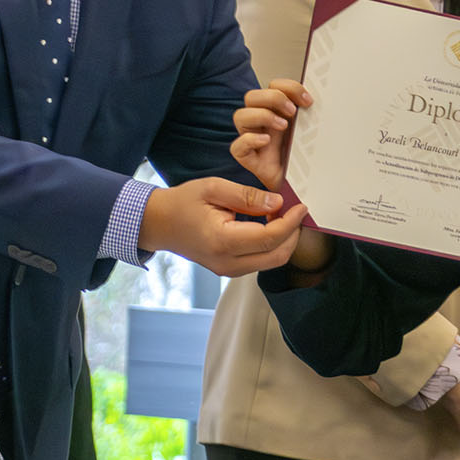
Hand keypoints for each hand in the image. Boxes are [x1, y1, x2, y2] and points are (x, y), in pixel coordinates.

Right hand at [138, 177, 307, 276]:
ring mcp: (228, 270)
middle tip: (295, 211)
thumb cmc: (182, 203)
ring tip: (282, 216)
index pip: (270, 237)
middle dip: (293, 234)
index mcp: (223, 241)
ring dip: (283, 240)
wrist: (159, 223)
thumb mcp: (213, 188)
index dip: (291, 222)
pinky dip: (271, 246)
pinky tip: (268, 225)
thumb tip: (277, 202)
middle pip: (277, 256)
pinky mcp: (229, 270)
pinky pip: (260, 262)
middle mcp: (227, 262)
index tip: (301, 206)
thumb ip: (247, 196)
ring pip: (271, 262)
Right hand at [229, 79, 310, 191]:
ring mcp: (253, 140)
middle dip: (273, 98)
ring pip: (240, 116)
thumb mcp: (313, 132)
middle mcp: (262, 124)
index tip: (308, 100)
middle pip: (252, 96)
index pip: (273, 86)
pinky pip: (237, 147)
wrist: (306, 189)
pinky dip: (250, 140)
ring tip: (284, 126)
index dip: (288, 87)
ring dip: (263, 116)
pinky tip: (266, 142)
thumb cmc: (308, 159)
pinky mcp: (249, 160)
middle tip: (292, 111)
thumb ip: (314, 115)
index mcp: (277, 112)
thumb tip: (327, 98)